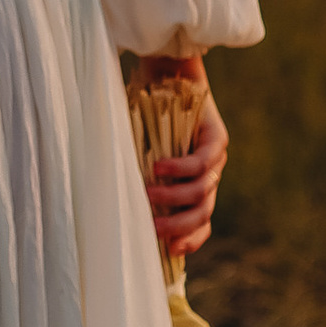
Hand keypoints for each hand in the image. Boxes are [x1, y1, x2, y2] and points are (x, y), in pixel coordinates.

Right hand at [145, 89, 227, 258]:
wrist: (168, 75)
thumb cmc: (147, 119)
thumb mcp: (140, 155)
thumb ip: (135, 179)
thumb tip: (108, 207)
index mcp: (196, 186)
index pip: (202, 223)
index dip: (190, 239)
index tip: (170, 251)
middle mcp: (210, 176)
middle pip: (202, 212)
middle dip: (178, 225)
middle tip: (152, 229)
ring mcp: (216, 158)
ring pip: (202, 190)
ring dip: (174, 196)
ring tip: (148, 193)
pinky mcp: (217, 137)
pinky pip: (201, 161)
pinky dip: (179, 168)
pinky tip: (158, 168)